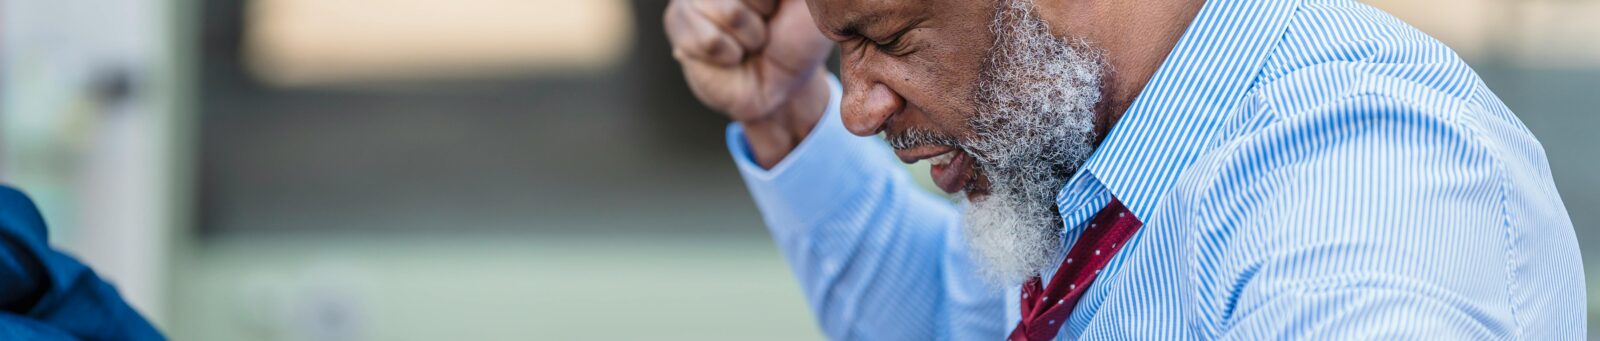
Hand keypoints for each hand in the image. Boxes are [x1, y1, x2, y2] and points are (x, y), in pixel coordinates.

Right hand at [665, 0, 833, 167]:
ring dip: (749, 37)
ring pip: (726, 10)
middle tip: (763, 33)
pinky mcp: (679, 26)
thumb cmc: (801, 41)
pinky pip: (704, 38)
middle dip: (762, 17)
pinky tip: (730, 56)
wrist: (785, 90)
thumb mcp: (810, 5)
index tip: (779, 11)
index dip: (772, 2)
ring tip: (749, 46)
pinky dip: (726, 53)